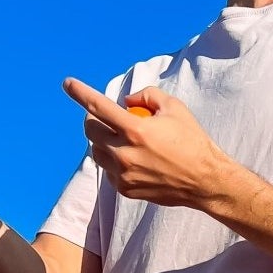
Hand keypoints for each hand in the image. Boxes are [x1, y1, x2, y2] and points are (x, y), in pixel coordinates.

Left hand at [63, 79, 242, 210]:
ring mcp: (123, 174)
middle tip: (107, 117)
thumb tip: (126, 101)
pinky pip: (108, 170)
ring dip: (103, 140)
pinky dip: (114, 161)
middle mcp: (124, 153)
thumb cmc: (192, 141)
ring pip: (96, 151)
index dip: (80, 92)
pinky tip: (133, 159)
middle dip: (94, 119)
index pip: (98, 106)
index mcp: (136, 130)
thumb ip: (146, 96)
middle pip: (90, 130)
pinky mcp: (125, 189)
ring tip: (122, 139)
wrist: (204, 181)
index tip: (68, 84)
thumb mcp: (174, 107)